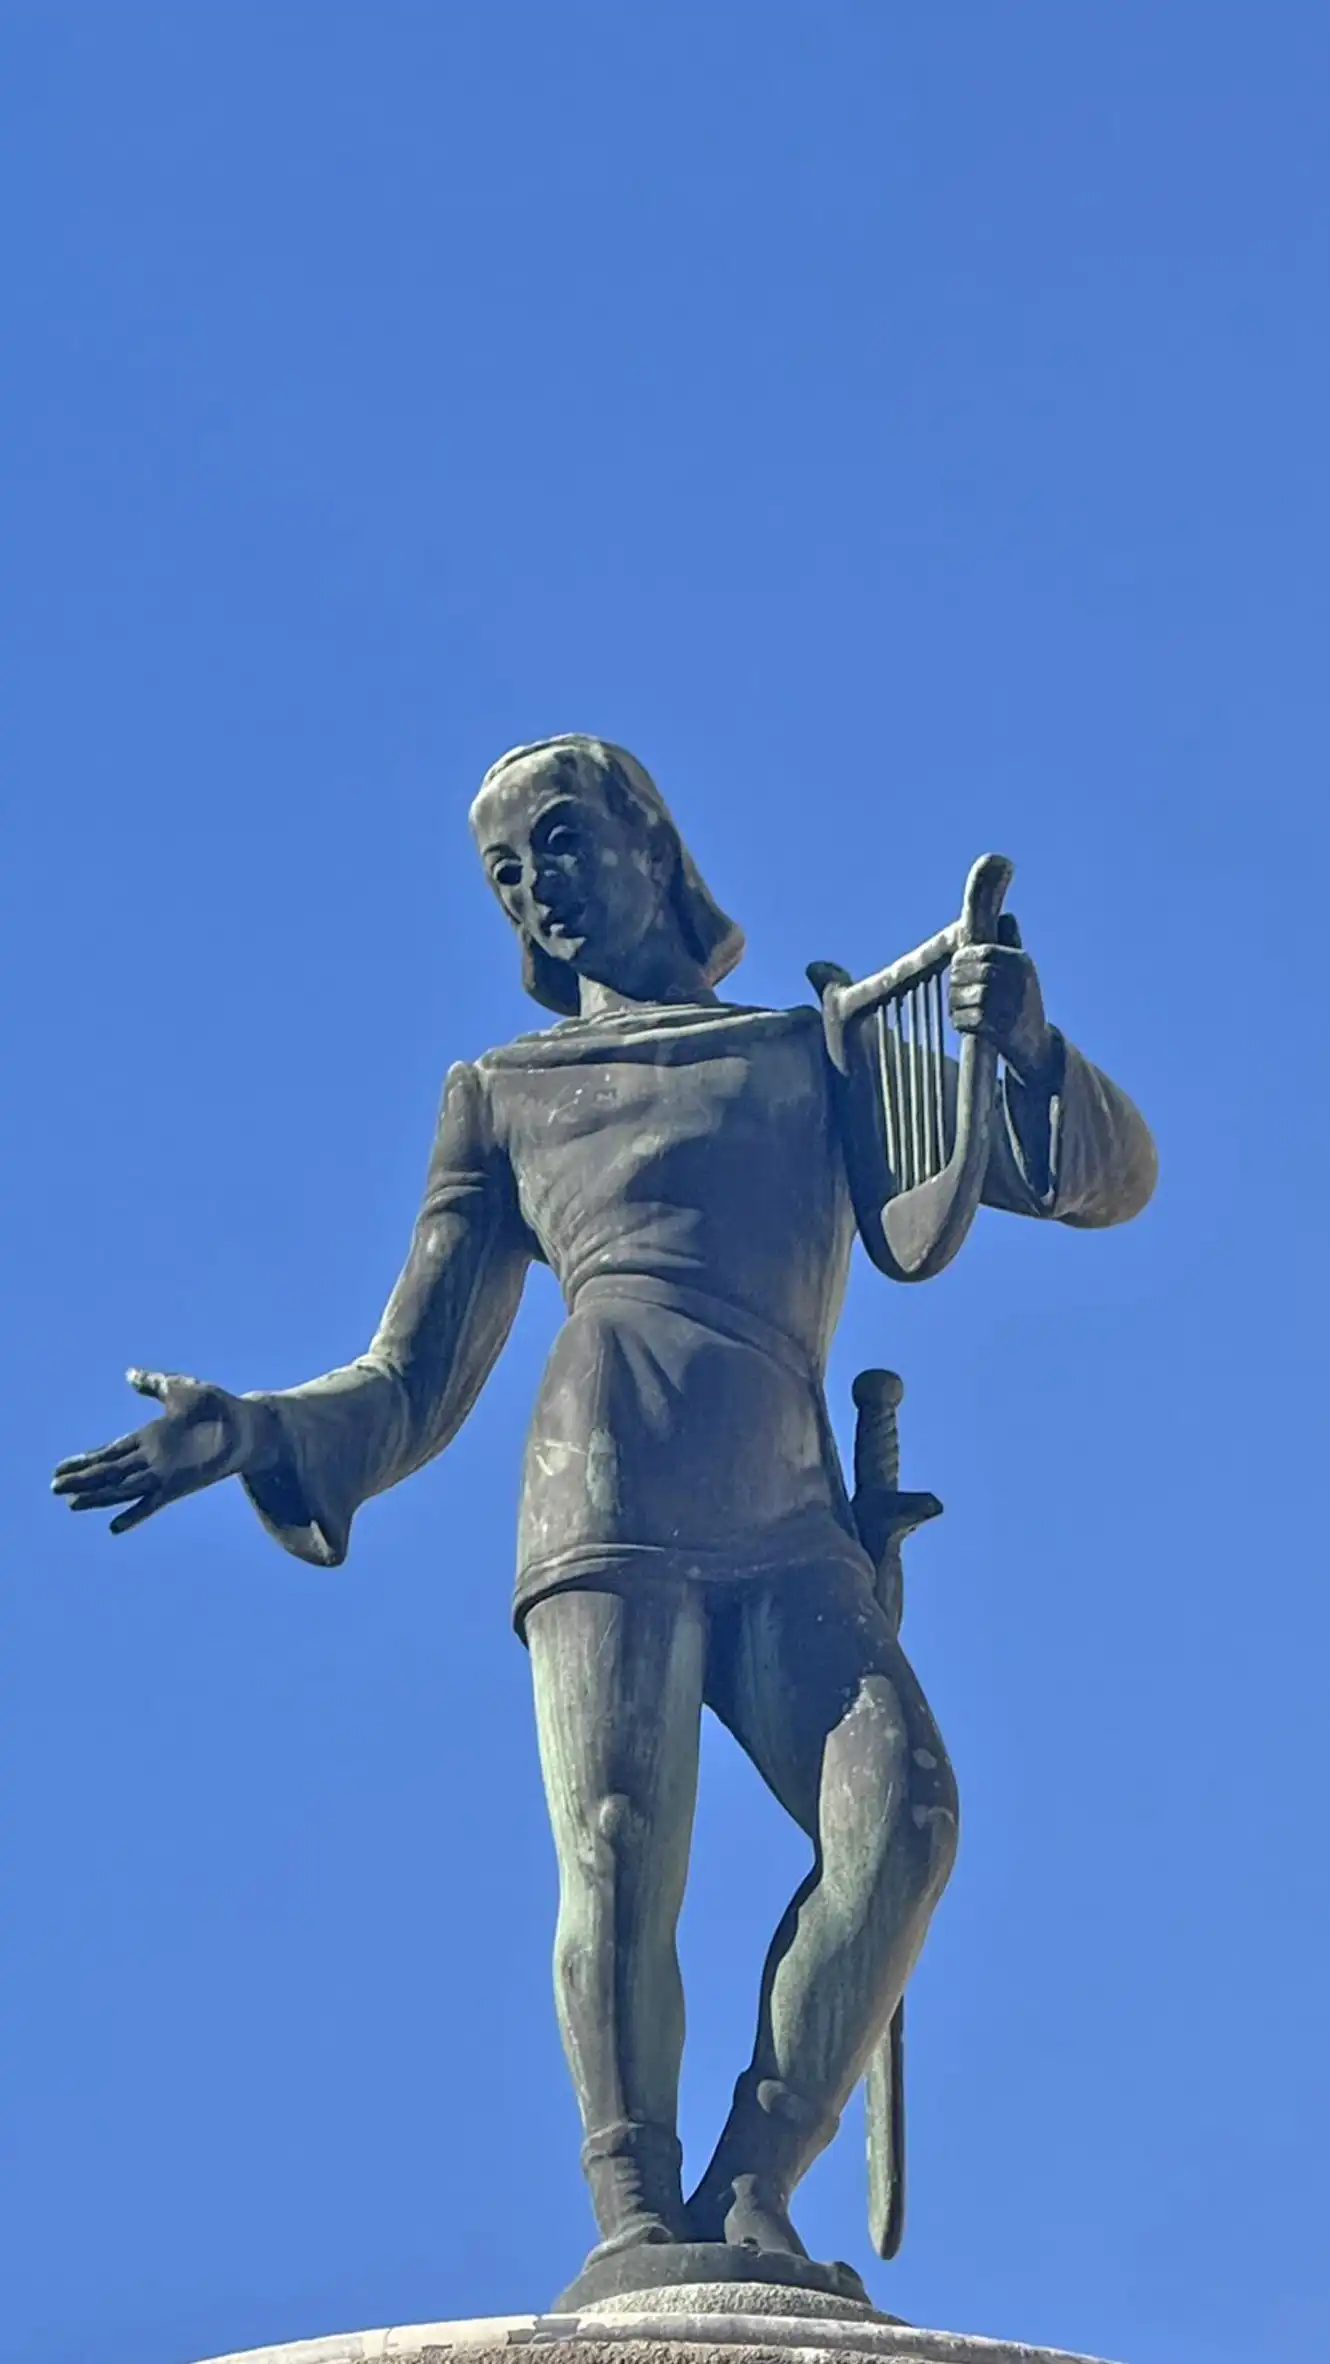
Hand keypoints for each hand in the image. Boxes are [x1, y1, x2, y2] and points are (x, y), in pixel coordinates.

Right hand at [51, 1368, 275, 1536]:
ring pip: (121, 1488)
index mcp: (149, 1437)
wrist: (247, 1424)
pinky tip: (115, 1526)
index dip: (84, 1460)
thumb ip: (152, 1384)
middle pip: (108, 1472)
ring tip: (72, 1504)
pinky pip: (151, 1503)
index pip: (109, 1451)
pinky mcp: (179, 1485)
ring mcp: (164, 1473)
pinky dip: (133, 1514)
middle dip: (81, 1479)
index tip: (60, 1467)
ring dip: (98, 1497)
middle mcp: (151, 1458)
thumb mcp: (179, 1389)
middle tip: (53, 1487)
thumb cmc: (217, 1406)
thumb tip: (129, 1373)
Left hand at [949, 915, 1057, 1086]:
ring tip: (960, 1007)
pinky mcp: (998, 1029)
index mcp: (1021, 962)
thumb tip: (1006, 916)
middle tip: (955, 990)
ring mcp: (1008, 1004)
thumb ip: (1011, 944)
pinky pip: (964, 1018)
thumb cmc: (1024, 1002)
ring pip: (962, 996)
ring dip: (955, 1003)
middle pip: (967, 972)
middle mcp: (1016, 980)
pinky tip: (965, 1023)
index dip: (962, 958)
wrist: (1037, 1045)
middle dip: (955, 981)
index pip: (981, 951)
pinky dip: (959, 1021)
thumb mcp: (1024, 971)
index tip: (956, 966)